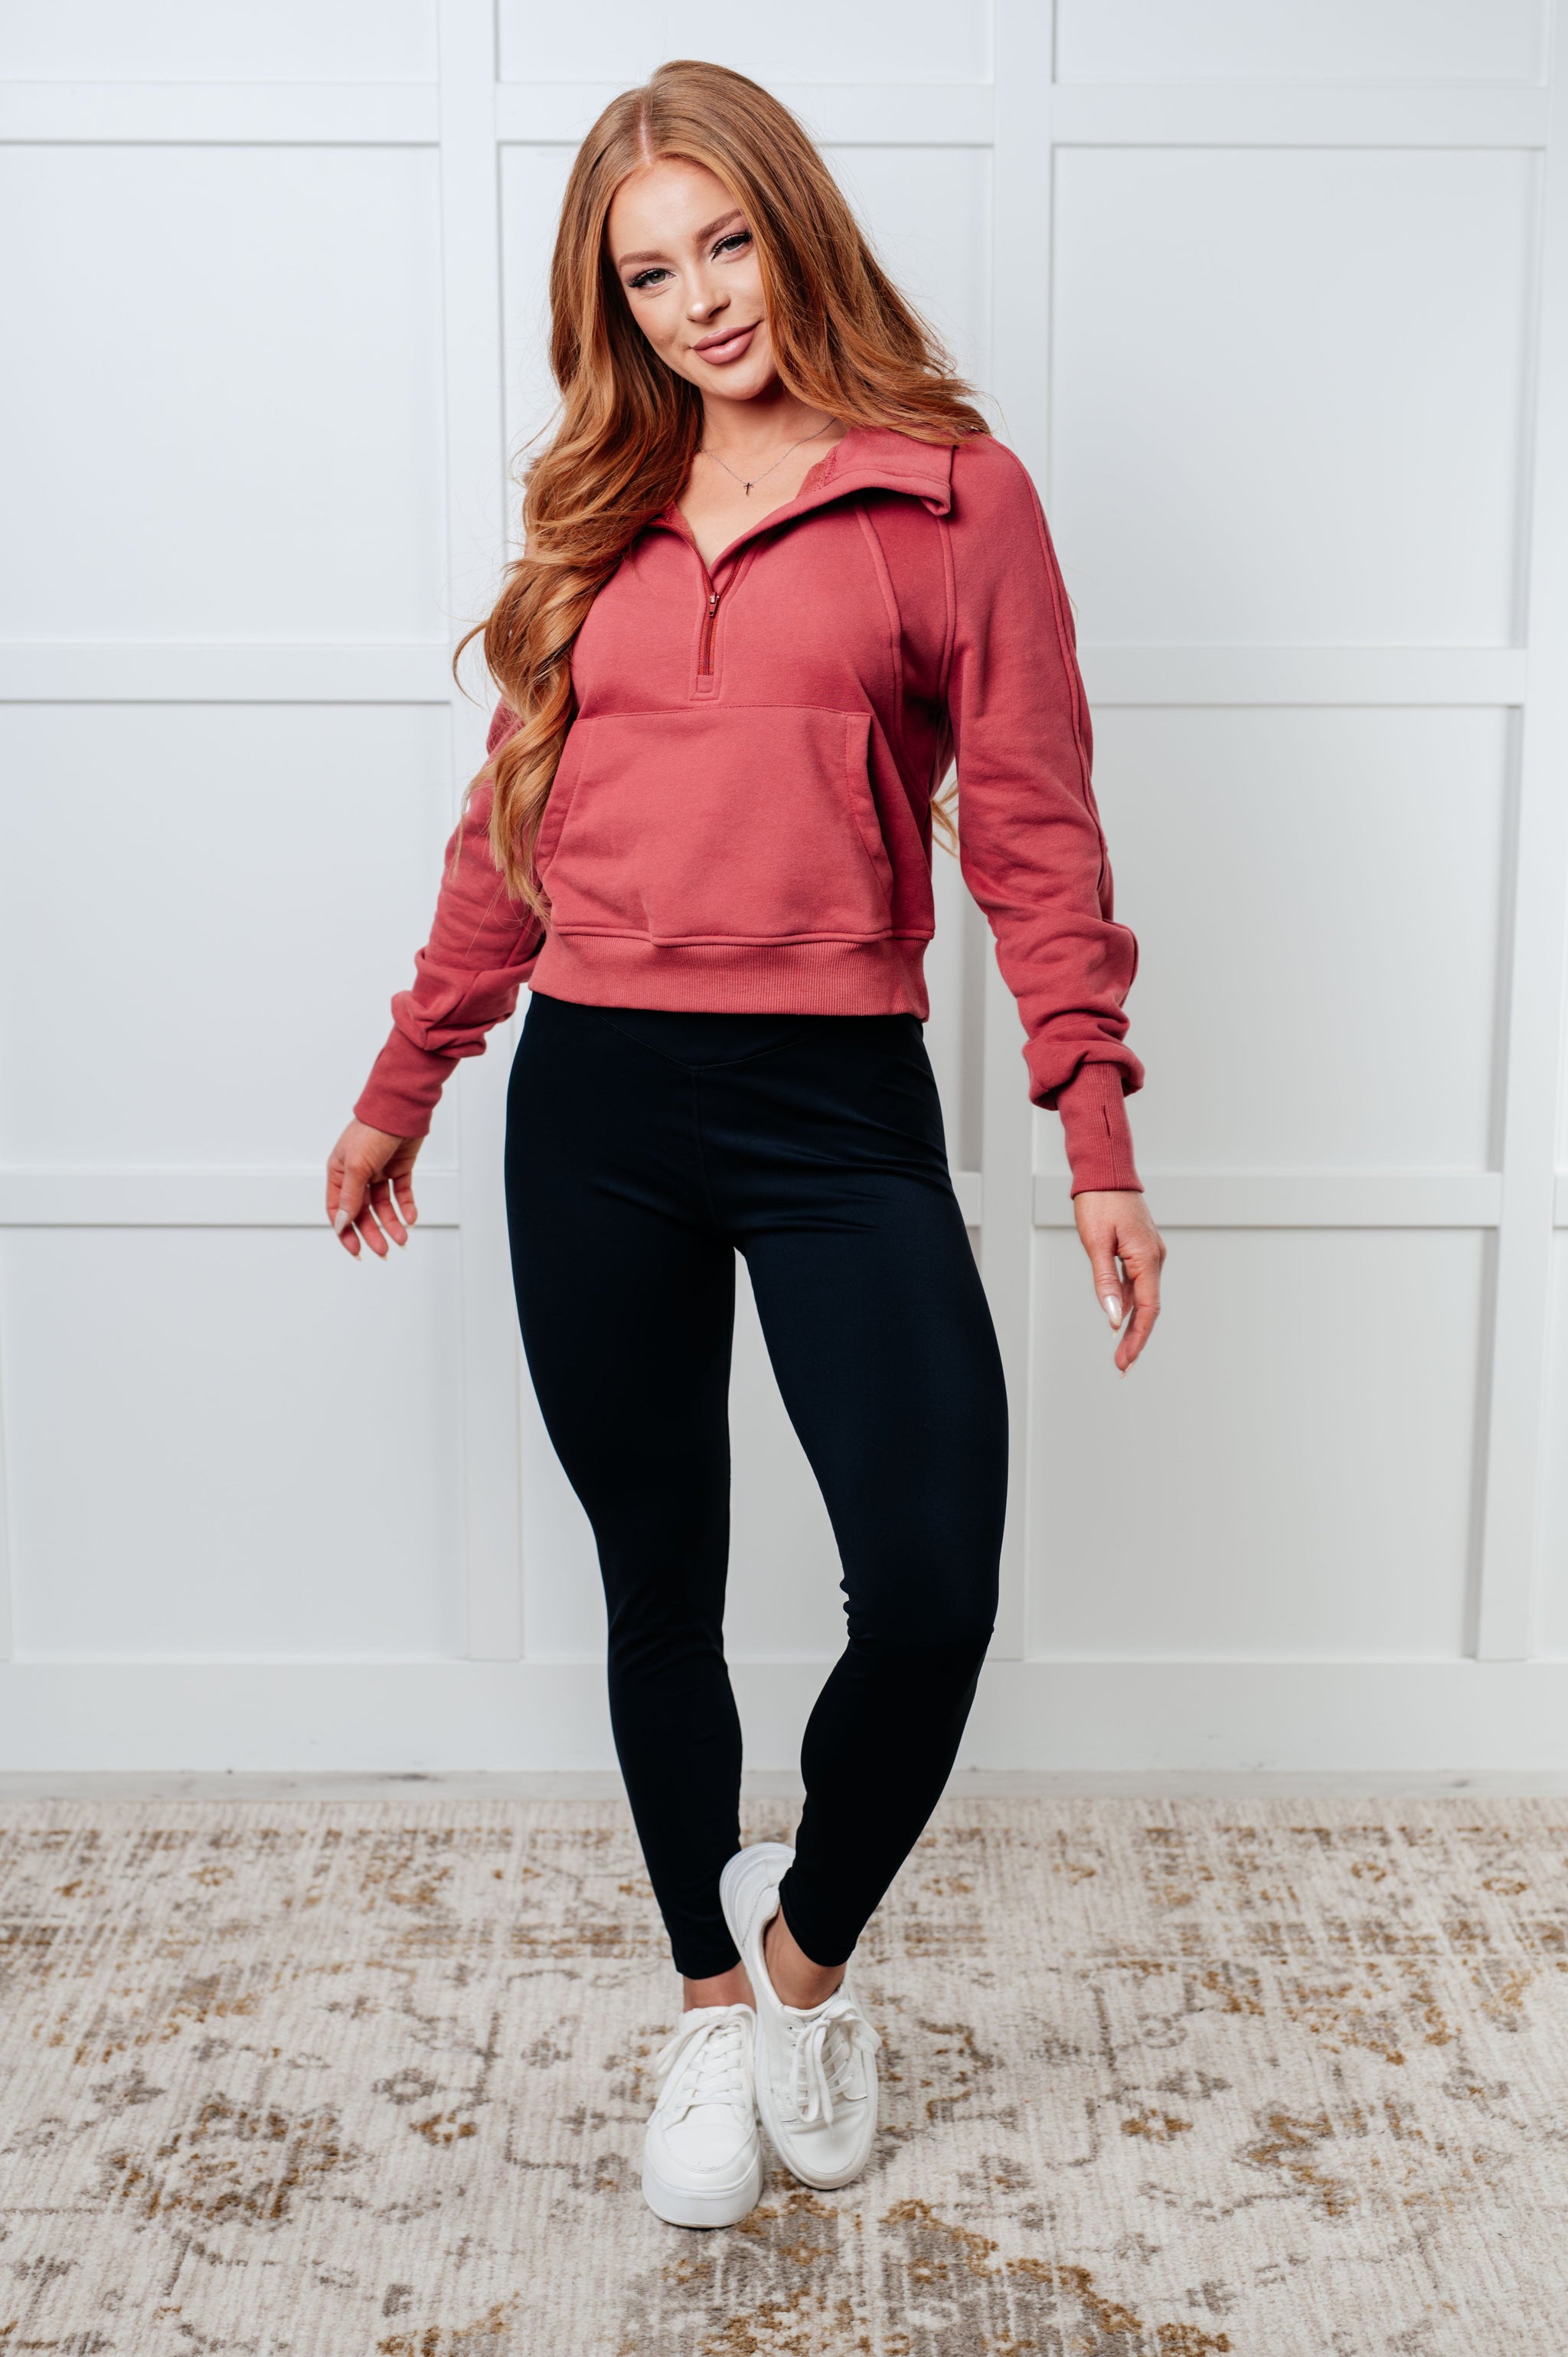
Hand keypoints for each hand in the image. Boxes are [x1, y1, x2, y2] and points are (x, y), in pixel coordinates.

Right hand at [326, 1119, 422, 1258]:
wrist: (400, 1107)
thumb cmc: (371, 1130)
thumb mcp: (357, 1166)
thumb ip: (350, 1197)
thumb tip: (340, 1223)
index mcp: (339, 1173)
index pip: (339, 1209)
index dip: (346, 1231)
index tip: (357, 1250)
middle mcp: (358, 1174)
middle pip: (363, 1211)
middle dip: (373, 1232)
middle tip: (383, 1251)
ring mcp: (379, 1171)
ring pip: (383, 1205)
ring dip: (392, 1223)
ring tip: (402, 1238)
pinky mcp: (399, 1167)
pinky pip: (401, 1192)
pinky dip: (406, 1206)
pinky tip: (410, 1218)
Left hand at [1073, 1188, 1164, 1374]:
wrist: (1105, 1170)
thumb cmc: (1099, 1202)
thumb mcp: (1097, 1244)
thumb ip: (1106, 1282)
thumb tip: (1114, 1318)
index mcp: (1147, 1258)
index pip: (1147, 1309)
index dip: (1137, 1338)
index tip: (1125, 1361)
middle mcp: (1154, 1257)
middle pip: (1148, 1308)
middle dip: (1136, 1339)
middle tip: (1122, 1366)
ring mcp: (1149, 1253)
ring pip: (1144, 1296)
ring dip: (1133, 1323)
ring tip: (1120, 1351)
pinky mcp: (1141, 1248)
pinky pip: (1138, 1282)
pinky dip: (1130, 1302)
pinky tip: (1120, 1317)